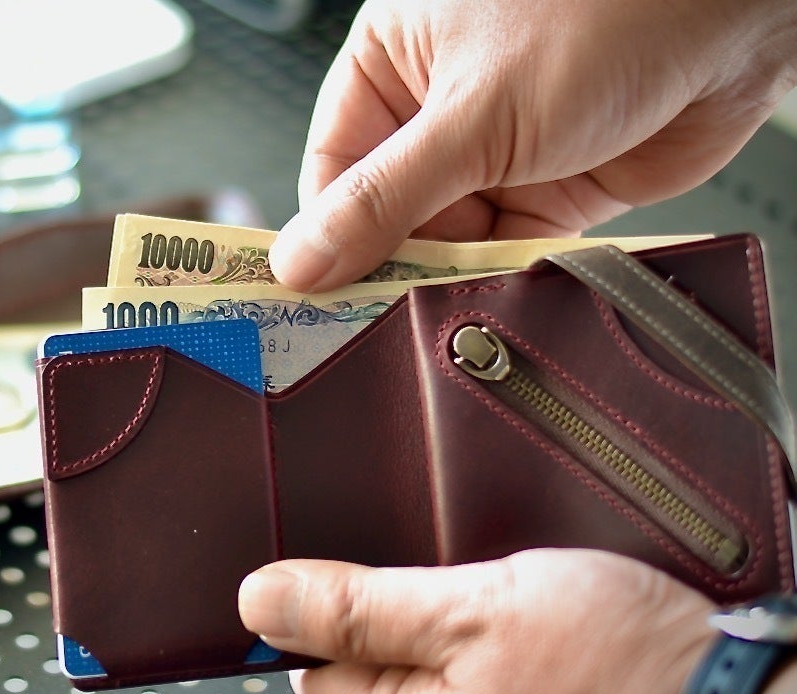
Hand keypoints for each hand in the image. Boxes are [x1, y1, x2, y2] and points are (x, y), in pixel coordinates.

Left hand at [237, 549, 717, 693]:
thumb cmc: (616, 663)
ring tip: (491, 599)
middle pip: (365, 668)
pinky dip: (473, 634)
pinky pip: (461, 671)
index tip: (353, 572)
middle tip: (450, 586)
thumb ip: (360, 609)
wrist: (724, 689)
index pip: (312, 670)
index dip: (325, 609)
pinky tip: (512, 616)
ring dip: (437, 617)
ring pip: (418, 661)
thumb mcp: (472, 610)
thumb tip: (260, 600)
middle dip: (391, 613)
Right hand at [270, 0, 796, 291]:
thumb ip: (385, 198)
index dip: (324, 233)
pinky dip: (501, 278)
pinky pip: (505, 251)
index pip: (335, 167)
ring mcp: (498, 153)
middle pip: (388, 213)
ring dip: (448, 277)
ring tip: (438, 311)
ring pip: (447, 240)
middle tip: (371, 320)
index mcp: (394, 61)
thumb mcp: (471, 114)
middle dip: (390, 263)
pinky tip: (491, 297)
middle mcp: (440, 108)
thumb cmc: (604, 12)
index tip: (312, 294)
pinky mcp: (553, 191)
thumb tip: (303, 259)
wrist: (732, 18)